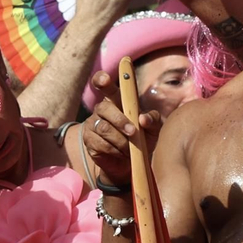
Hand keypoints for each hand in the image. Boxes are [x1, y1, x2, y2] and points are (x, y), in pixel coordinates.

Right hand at [79, 71, 160, 187]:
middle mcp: (102, 109)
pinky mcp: (89, 140)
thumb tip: (143, 118)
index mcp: (117, 100)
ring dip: (120, 140)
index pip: (104, 85)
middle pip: (104, 108)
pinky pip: (101, 143)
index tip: (105, 79)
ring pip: (103, 128)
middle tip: (133, 132)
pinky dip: (115, 150)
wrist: (130, 163)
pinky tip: (121, 153)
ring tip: (130, 148)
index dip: (102, 80)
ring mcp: (92, 124)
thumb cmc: (142, 139)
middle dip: (120, 120)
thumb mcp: (153, 129)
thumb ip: (153, 119)